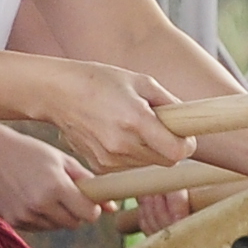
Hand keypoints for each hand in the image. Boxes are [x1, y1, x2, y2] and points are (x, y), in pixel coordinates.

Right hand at [0, 131, 103, 230]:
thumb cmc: (32, 152)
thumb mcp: (63, 160)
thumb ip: (88, 182)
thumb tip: (113, 206)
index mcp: (56, 187)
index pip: (88, 215)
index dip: (93, 209)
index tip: (89, 201)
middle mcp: (40, 205)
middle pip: (73, 224)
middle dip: (76, 212)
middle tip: (68, 195)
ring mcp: (24, 215)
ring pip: (56, 227)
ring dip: (58, 216)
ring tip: (47, 194)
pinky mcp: (12, 220)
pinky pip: (38, 227)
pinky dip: (41, 218)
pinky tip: (33, 199)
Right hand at [40, 60, 187, 177]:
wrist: (58, 93)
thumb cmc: (100, 81)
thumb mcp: (141, 81)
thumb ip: (169, 102)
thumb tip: (189, 119)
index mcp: (136, 120)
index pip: (177, 152)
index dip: (186, 144)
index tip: (184, 135)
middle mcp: (123, 144)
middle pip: (166, 161)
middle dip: (170, 146)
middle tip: (160, 127)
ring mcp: (109, 158)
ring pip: (148, 164)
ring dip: (150, 150)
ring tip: (134, 125)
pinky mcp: (99, 166)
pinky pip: (128, 166)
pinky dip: (131, 154)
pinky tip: (118, 133)